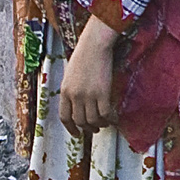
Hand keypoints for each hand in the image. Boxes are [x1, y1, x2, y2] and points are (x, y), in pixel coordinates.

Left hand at [59, 15, 122, 133]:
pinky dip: (110, 119)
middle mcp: (74, 96)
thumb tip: (76, 105)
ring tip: (105, 123)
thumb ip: (71, 90)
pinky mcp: (102, 93)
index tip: (77, 134)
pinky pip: (106, 114)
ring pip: (93, 120)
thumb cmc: (83, 56)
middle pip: (80, 121)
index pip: (65, 117)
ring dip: (100, 125)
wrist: (94, 46)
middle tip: (95, 129)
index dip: (71, 128)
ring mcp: (88, 95)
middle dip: (88, 129)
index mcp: (64, 91)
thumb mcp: (70, 75)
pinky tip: (114, 118)